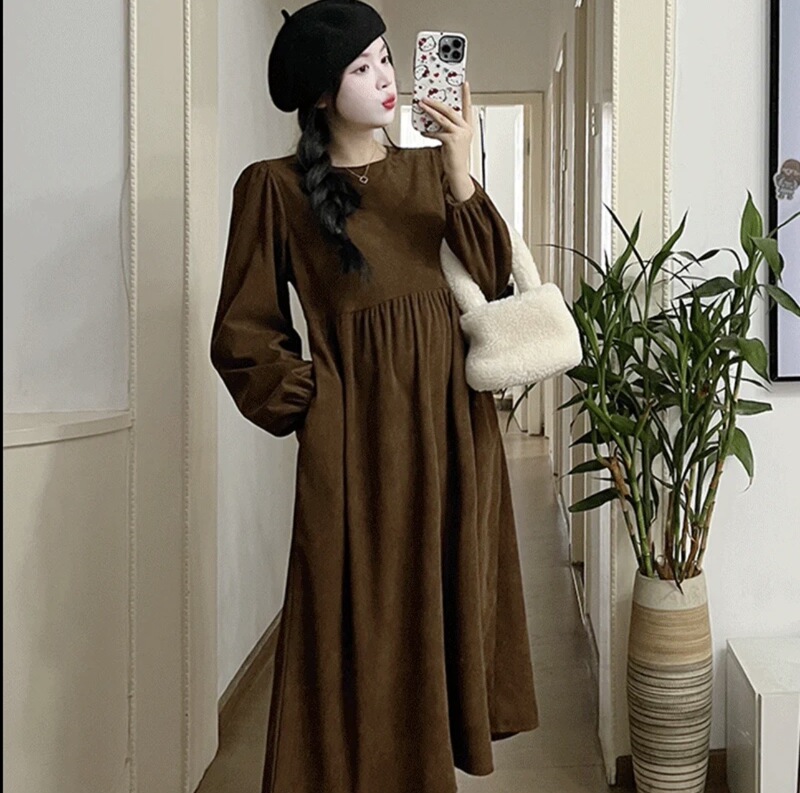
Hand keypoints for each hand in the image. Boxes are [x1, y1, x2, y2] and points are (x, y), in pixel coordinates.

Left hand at [420, 82, 474, 201]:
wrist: (458, 172)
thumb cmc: (455, 157)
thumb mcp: (454, 140)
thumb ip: (448, 129)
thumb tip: (434, 120)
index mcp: (468, 127)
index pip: (468, 107)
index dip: (466, 95)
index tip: (464, 84)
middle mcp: (465, 129)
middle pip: (450, 110)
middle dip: (436, 102)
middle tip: (426, 98)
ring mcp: (459, 134)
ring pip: (442, 118)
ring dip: (430, 111)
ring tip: (421, 106)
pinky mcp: (451, 141)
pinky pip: (436, 133)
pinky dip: (428, 132)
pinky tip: (422, 132)